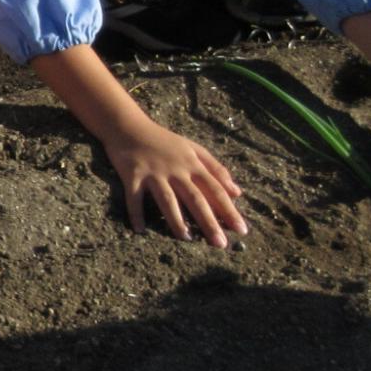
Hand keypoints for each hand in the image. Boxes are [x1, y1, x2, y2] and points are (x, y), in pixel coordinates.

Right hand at [102, 121, 246, 247]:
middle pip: (195, 198)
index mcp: (192, 164)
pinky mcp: (132, 176)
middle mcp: (176, 170)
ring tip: (186, 238)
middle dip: (209, 222)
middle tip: (220, 244)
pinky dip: (136, 214)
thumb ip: (216, 169)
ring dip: (177, 220)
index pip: (216, 190)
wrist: (129, 126)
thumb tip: (237, 192)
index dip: (229, 210)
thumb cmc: (164, 141)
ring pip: (168, 200)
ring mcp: (154, 173)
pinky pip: (134, 198)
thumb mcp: (194, 149)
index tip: (242, 230)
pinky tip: (139, 230)